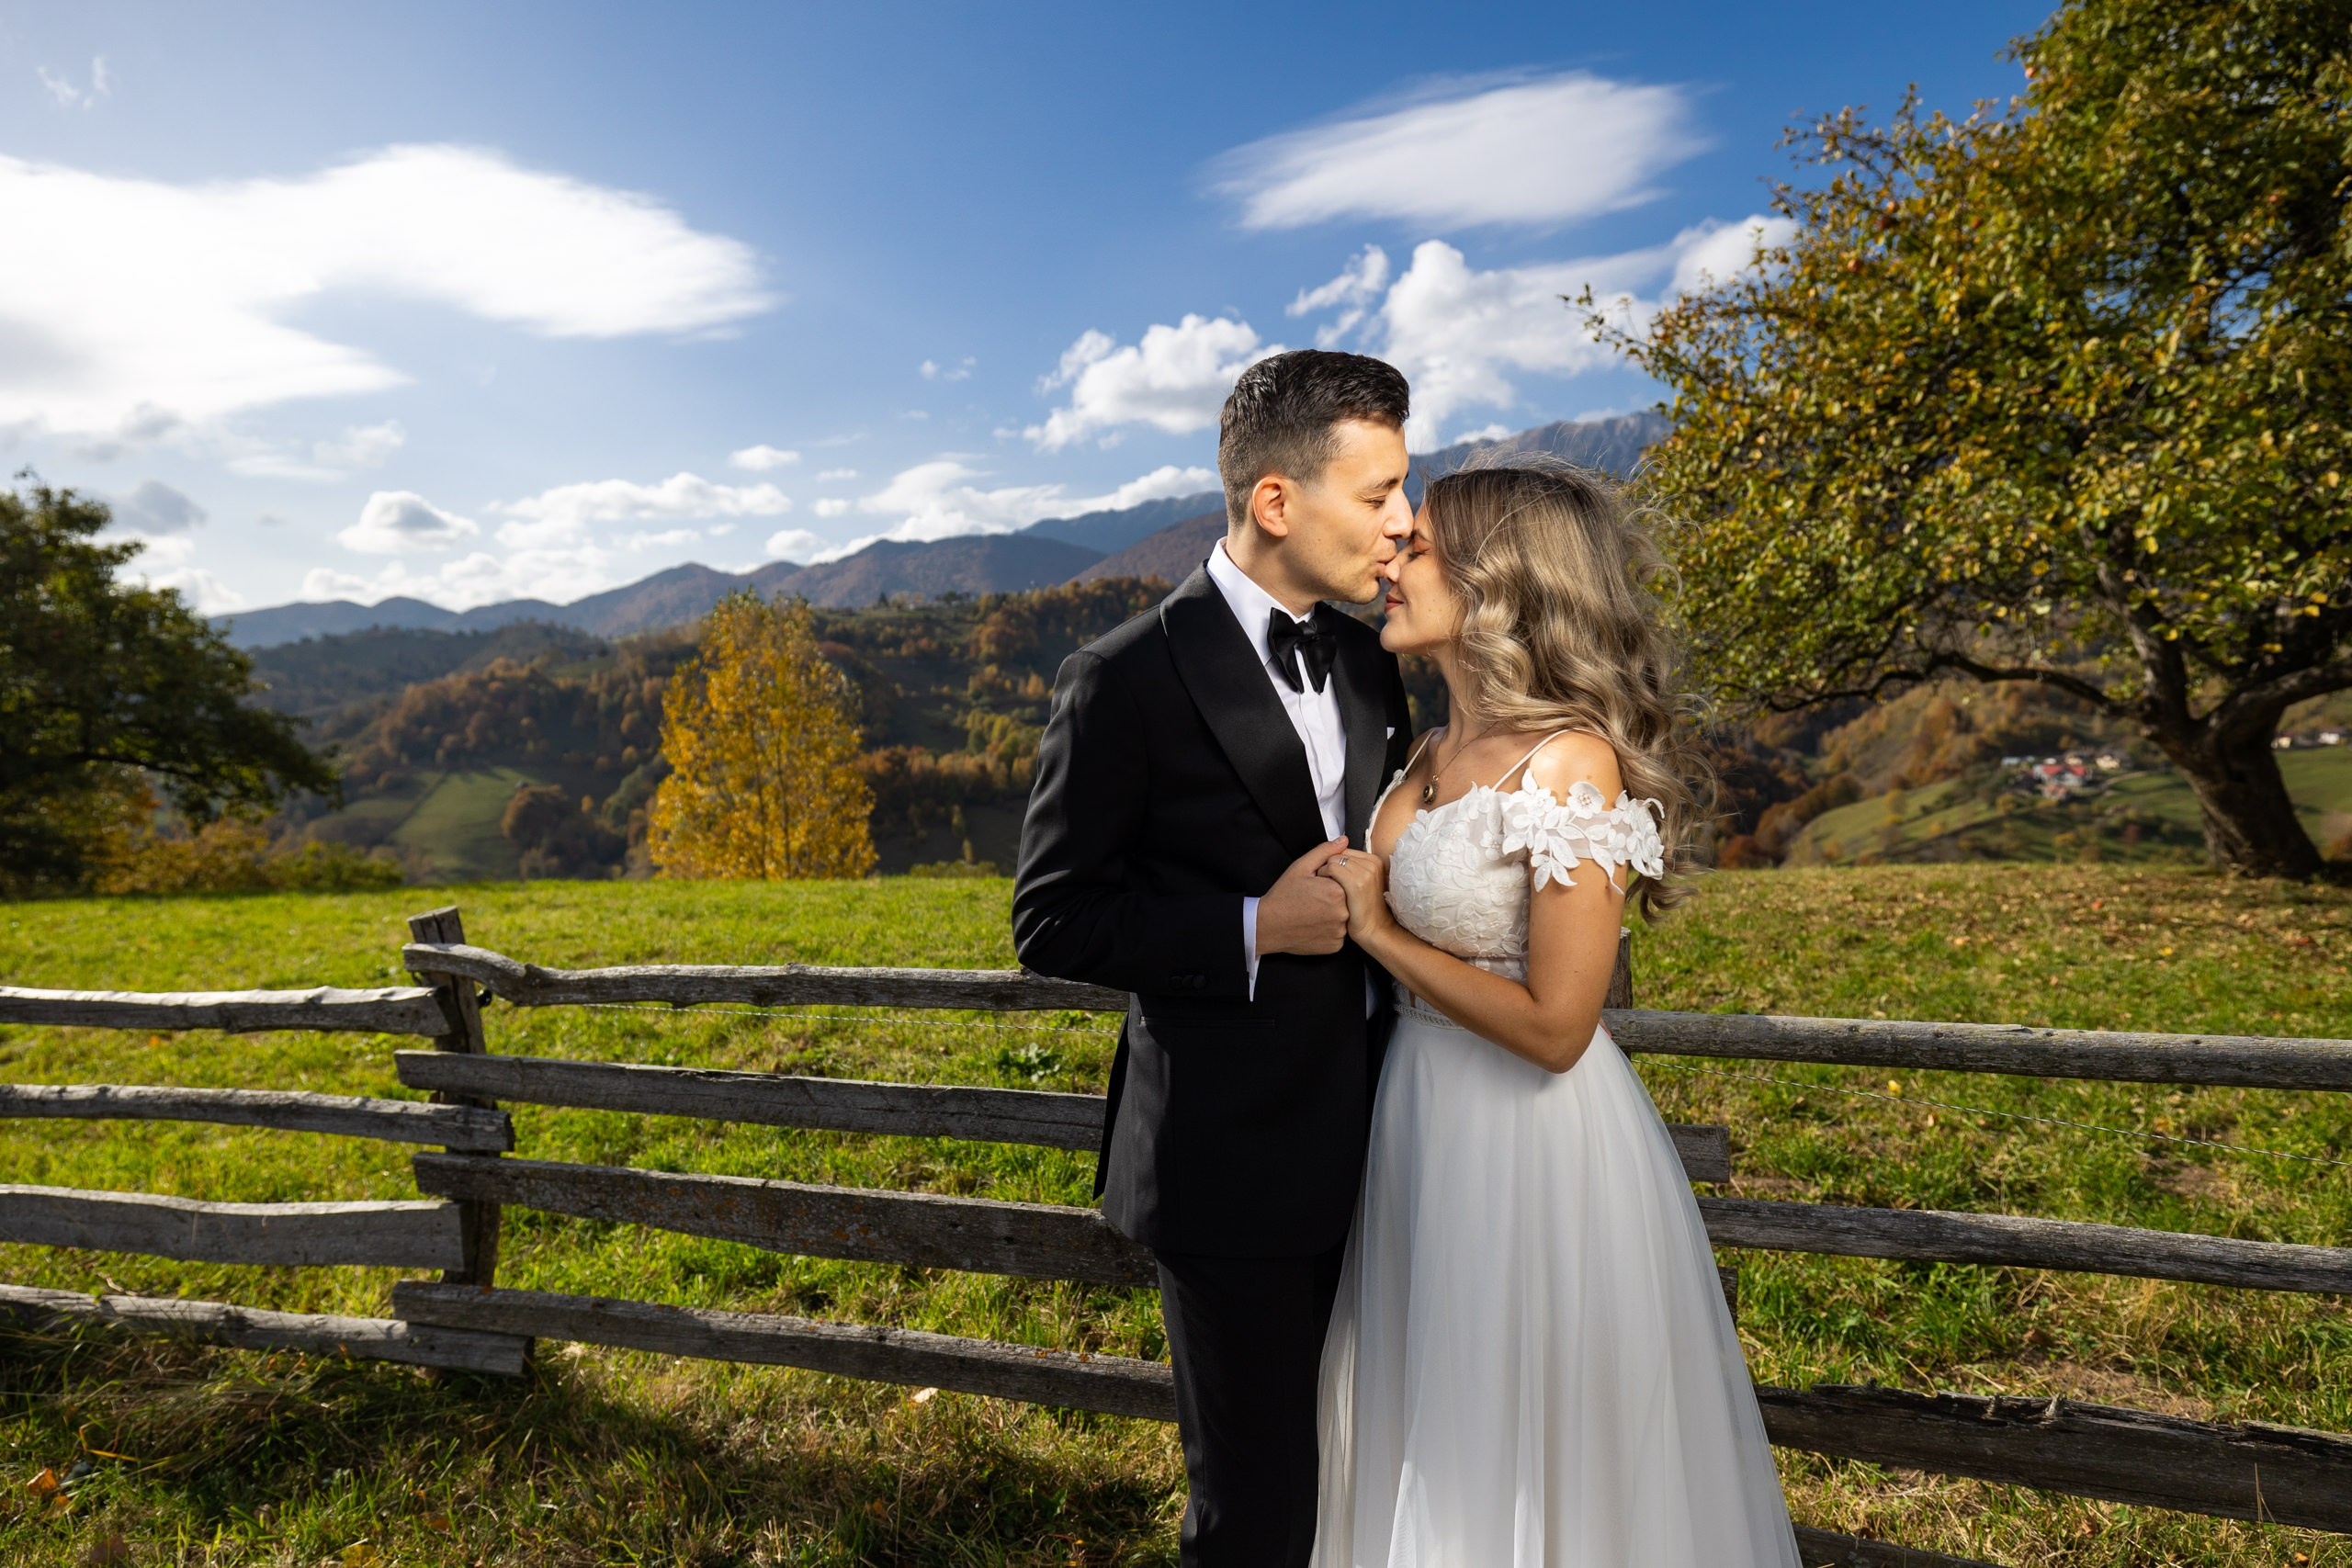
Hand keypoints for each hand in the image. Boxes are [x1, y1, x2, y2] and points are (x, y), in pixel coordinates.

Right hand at [1257, 837, 1350, 955]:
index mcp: (1337, 891)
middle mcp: (1343, 913)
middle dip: (1333, 898)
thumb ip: (1325, 852)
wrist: (1268, 926)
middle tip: (1313, 901)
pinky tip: (1314, 925)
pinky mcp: (1335, 946)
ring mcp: (1340, 932)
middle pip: (1347, 899)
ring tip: (1312, 913)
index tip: (1315, 887)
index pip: (1345, 881)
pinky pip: (1339, 934)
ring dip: (1333, 914)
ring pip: (1344, 917)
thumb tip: (1344, 840)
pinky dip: (1329, 930)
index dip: (1330, 882)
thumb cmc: (1283, 896)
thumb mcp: (1301, 867)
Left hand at [1317, 847, 1389, 940]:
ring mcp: (1366, 873)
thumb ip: (1353, 864)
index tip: (1333, 878)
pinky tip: (1325, 891)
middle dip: (1329, 866)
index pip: (1344, 850)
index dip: (1334, 863)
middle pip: (1338, 854)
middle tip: (1329, 885)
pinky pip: (1331, 869)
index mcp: (1375, 861)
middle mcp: (1372, 864)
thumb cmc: (1365, 909)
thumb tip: (1342, 841)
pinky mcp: (1357, 884)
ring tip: (1328, 889)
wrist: (1375, 930)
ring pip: (1333, 860)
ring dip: (1325, 872)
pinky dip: (1323, 877)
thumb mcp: (1363, 882)